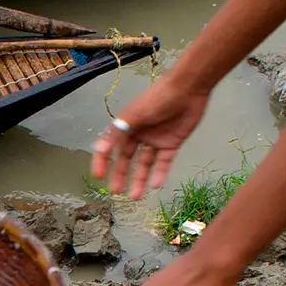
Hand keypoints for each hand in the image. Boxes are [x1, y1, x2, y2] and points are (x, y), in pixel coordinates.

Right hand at [89, 74, 209, 198]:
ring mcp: (155, 140)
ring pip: (145, 164)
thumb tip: (98, 149)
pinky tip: (155, 185)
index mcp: (126, 125)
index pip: (111, 147)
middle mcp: (139, 134)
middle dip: (121, 175)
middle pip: (127, 159)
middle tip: (115, 191)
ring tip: (135, 196)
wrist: (187, 89)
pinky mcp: (172, 143)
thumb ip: (117, 133)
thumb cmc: (157, 99)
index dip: (103, 161)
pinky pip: (163, 162)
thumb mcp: (134, 115)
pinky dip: (159, 173)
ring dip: (139, 179)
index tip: (98, 176)